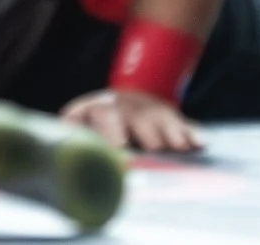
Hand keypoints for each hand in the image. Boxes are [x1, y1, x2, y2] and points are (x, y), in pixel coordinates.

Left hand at [60, 88, 203, 153]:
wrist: (129, 97)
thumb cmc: (98, 123)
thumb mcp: (81, 124)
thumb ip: (73, 136)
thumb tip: (59, 161)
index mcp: (99, 108)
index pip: (102, 114)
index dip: (111, 131)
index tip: (120, 148)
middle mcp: (126, 108)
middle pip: (135, 117)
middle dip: (143, 131)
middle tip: (151, 147)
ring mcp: (151, 112)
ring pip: (161, 120)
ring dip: (170, 133)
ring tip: (178, 147)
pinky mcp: (172, 119)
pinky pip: (185, 125)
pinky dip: (192, 135)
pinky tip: (200, 145)